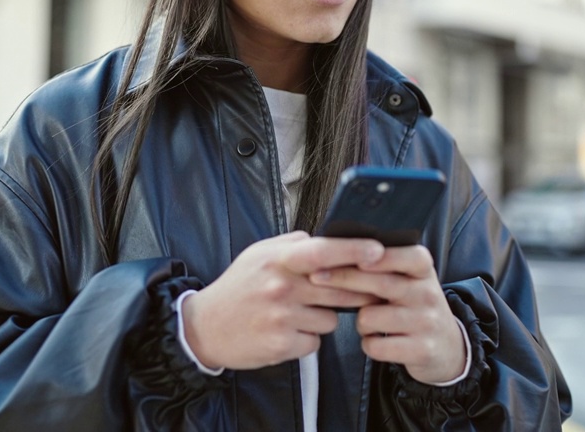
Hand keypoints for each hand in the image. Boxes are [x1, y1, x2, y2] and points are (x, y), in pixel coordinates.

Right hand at [182, 231, 384, 369]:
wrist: (205, 327)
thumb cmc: (238, 288)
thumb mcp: (258, 254)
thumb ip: (293, 244)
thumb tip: (327, 239)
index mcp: (277, 260)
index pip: (323, 251)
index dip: (354, 250)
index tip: (379, 251)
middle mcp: (281, 287)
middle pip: (340, 290)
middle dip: (352, 293)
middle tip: (350, 293)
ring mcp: (282, 318)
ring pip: (331, 319)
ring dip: (321, 317)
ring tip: (296, 314)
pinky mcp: (281, 345)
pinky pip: (316, 342)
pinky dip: (307, 339)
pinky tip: (287, 332)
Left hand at [309, 244, 464, 384]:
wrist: (446, 347)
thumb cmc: (413, 306)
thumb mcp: (408, 280)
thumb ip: (382, 265)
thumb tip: (337, 249)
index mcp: (423, 271)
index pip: (409, 256)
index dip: (382, 256)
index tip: (353, 254)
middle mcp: (428, 293)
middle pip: (382, 283)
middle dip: (344, 279)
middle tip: (316, 277)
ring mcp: (426, 322)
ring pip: (372, 317)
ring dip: (360, 321)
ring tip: (369, 321)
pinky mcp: (421, 349)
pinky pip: (376, 345)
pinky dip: (368, 344)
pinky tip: (376, 340)